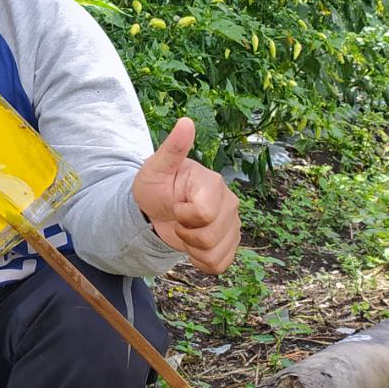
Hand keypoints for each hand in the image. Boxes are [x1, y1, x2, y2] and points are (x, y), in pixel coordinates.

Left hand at [132, 117, 240, 273]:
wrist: (155, 210)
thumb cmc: (156, 185)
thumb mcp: (156, 167)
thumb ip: (172, 147)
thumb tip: (186, 121)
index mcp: (212, 183)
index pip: (204, 214)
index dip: (183, 215)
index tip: (174, 205)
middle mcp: (229, 202)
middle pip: (211, 237)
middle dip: (186, 233)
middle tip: (177, 219)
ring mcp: (233, 223)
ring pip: (216, 253)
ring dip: (192, 249)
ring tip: (184, 231)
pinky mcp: (231, 242)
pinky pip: (220, 265)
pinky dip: (202, 261)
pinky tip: (193, 246)